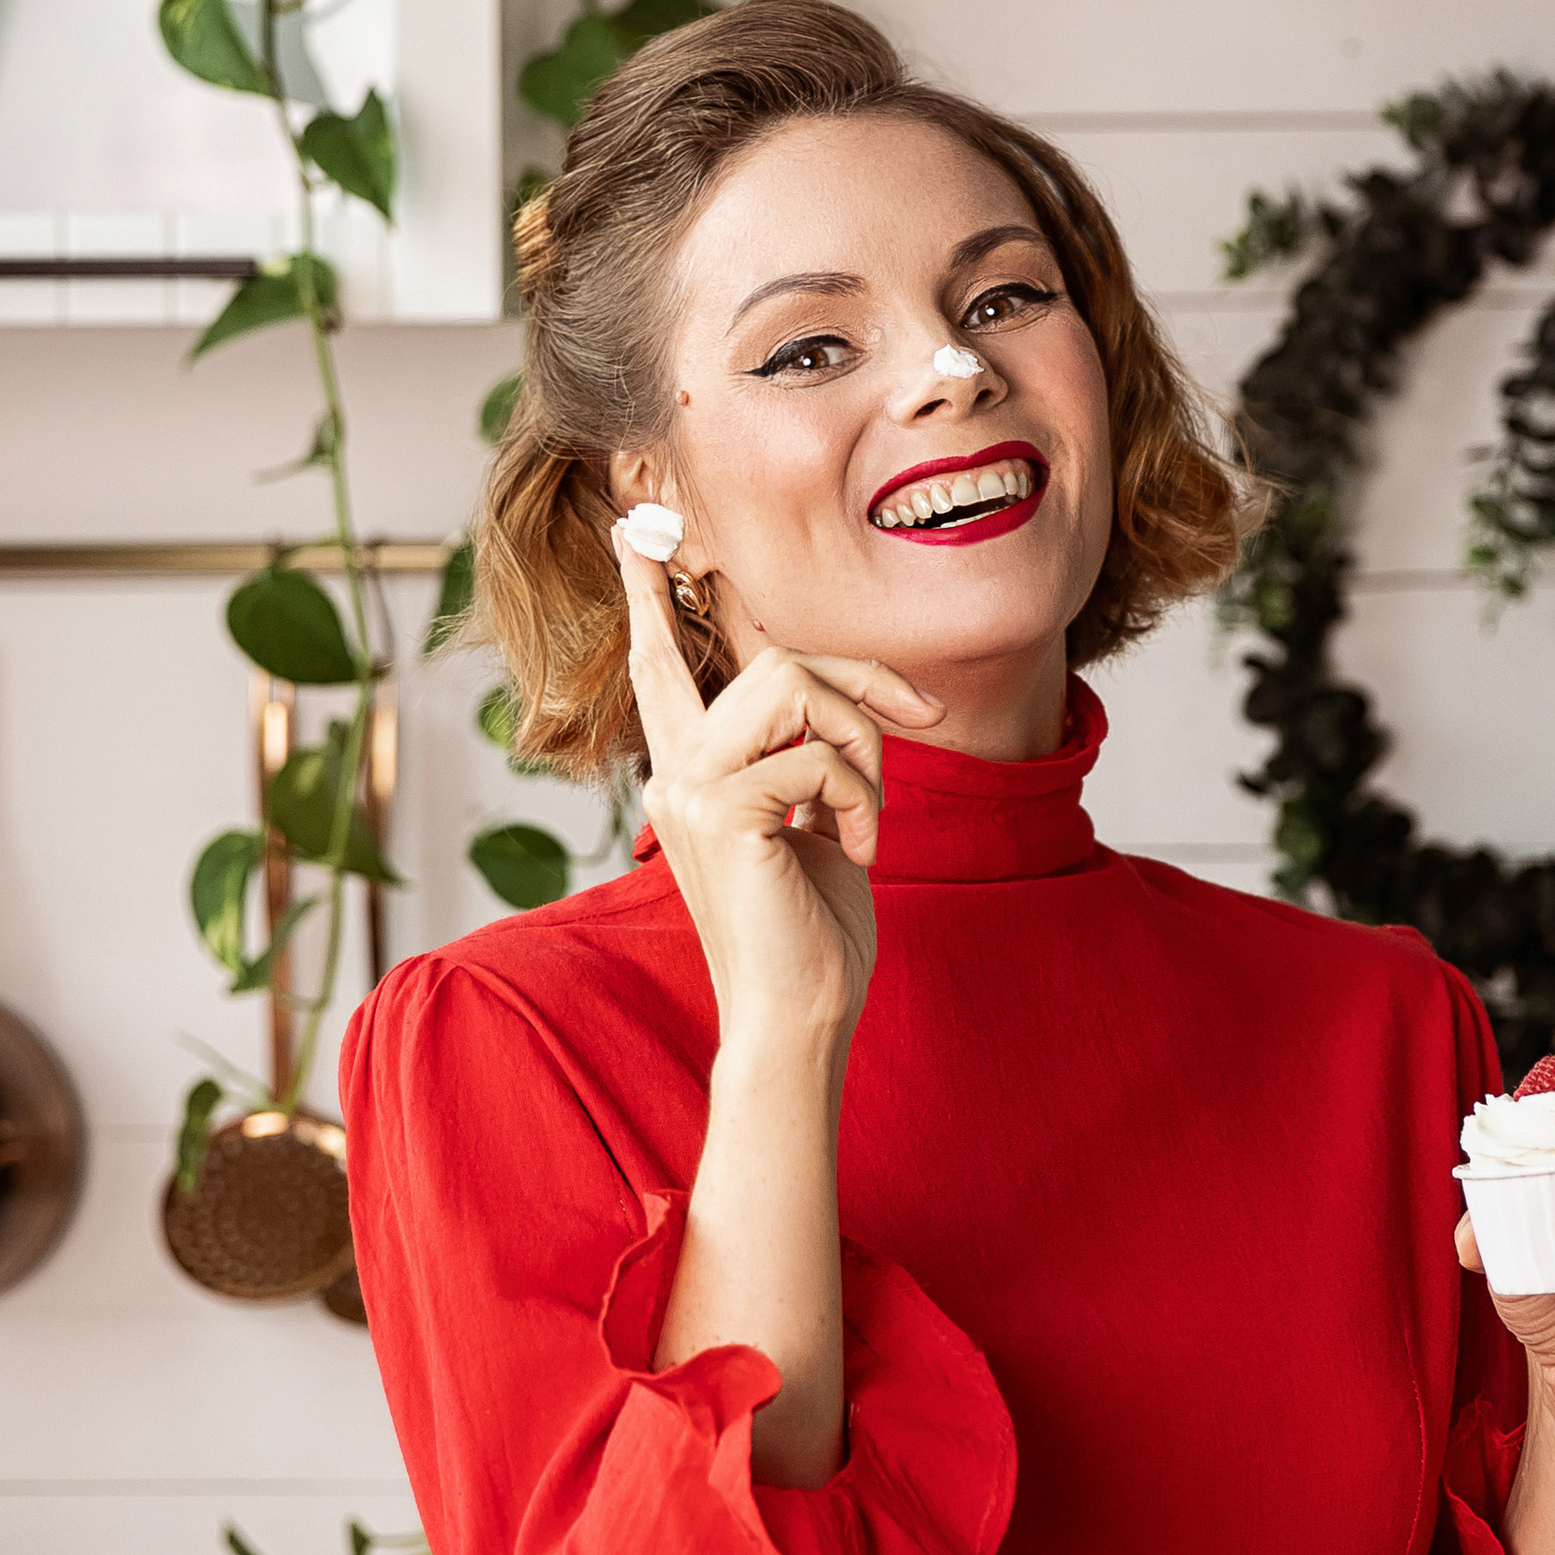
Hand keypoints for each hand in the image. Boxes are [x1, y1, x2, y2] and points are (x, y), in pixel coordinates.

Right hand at [620, 529, 941, 1057]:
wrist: (800, 1017)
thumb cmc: (813, 934)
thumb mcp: (813, 825)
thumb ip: (804, 758)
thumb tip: (829, 700)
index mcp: (692, 772)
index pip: (664, 666)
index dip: (652, 600)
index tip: (635, 538)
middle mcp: (677, 772)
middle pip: (771, 660)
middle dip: (860, 683)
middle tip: (919, 722)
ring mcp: (692, 789)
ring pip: (792, 684)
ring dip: (862, 742)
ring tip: (868, 813)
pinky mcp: (723, 813)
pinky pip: (817, 756)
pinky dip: (863, 800)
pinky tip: (859, 854)